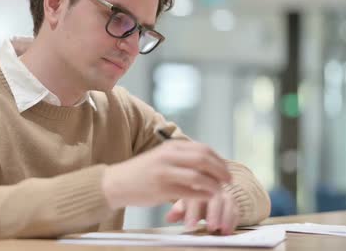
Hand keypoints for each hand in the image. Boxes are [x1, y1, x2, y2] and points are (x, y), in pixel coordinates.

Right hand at [102, 140, 230, 207]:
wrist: (116, 183)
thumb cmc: (141, 172)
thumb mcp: (161, 157)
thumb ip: (181, 157)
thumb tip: (206, 161)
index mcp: (170, 146)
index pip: (203, 149)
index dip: (219, 159)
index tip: (226, 168)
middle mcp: (168, 156)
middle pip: (204, 160)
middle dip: (220, 170)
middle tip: (229, 180)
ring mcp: (165, 172)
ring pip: (199, 176)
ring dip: (213, 185)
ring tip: (219, 190)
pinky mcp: (161, 189)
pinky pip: (189, 192)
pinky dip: (202, 195)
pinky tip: (208, 198)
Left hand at [165, 191, 239, 234]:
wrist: (210, 192)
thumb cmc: (194, 199)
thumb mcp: (185, 202)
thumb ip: (178, 210)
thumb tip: (169, 218)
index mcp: (197, 184)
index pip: (195, 195)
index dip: (193, 211)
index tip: (190, 225)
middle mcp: (212, 187)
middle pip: (214, 196)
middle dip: (213, 213)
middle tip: (211, 227)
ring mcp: (224, 193)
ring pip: (228, 201)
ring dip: (226, 216)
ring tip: (221, 230)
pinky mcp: (233, 201)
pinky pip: (236, 208)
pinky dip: (233, 220)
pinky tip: (228, 230)